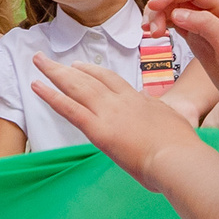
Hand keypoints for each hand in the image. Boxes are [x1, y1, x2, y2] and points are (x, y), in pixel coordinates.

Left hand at [30, 55, 207, 195]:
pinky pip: (70, 109)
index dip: (93, 72)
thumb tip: (152, 103)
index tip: (80, 67)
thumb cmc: (182, 147)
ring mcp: (109, 113)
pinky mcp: (99, 130)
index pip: (112, 81)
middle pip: (90, 78)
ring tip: (38, 61)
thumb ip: (159, 110)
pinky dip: (51, 96)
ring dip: (54, 72)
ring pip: (76, 87)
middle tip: (49, 59)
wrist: (179, 158)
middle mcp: (121, 101)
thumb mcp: (174, 120)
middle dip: (69, 68)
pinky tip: (36, 86)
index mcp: (139, 100)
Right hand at [142, 0, 218, 109]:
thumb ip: (207, 26)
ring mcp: (205, 25)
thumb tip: (178, 13)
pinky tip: (156, 33)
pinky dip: (164, 25)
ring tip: (152, 33)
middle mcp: (215, 12)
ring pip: (176, 10)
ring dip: (160, 16)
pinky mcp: (198, 39)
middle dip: (162, 7)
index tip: (153, 6)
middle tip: (151, 29)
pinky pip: (177, 24)